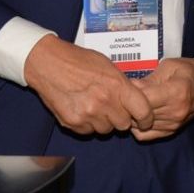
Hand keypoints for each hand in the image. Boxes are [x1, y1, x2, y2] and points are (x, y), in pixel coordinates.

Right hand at [23, 35, 153, 134]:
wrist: (47, 63)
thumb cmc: (78, 60)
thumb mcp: (107, 66)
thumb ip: (122, 85)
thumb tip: (134, 100)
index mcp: (117, 85)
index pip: (143, 111)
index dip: (146, 119)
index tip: (144, 120)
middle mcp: (104, 102)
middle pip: (124, 124)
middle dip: (120, 118)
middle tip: (111, 106)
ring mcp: (88, 114)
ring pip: (105, 130)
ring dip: (103, 121)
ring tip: (92, 105)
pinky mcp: (73, 123)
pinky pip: (88, 131)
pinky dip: (87, 124)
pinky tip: (80, 108)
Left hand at [130, 57, 193, 141]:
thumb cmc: (189, 73)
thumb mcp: (169, 67)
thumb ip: (149, 78)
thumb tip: (130, 87)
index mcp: (174, 93)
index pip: (142, 99)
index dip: (130, 93)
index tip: (128, 86)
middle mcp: (174, 112)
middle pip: (139, 113)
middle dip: (129, 104)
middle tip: (127, 95)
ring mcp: (172, 124)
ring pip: (139, 125)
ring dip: (132, 116)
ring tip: (134, 104)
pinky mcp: (171, 131)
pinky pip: (145, 135)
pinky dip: (137, 127)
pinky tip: (138, 116)